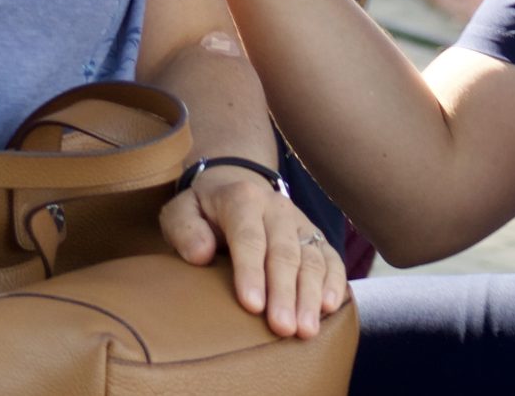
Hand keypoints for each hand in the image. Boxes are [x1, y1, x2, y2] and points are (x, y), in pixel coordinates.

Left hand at [159, 168, 347, 339]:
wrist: (233, 184)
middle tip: (282, 328)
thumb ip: (184, 229)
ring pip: (311, 258)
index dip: (251, 271)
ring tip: (306, 330)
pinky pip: (331, 259)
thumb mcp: (180, 212)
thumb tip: (201, 254)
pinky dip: (334, 282)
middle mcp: (277, 207)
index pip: (248, 237)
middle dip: (284, 292)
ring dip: (310, 295)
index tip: (252, 306)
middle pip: (284, 252)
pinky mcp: (315, 237)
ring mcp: (300, 222)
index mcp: (242, 198)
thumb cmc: (203, 211)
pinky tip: (330, 308)